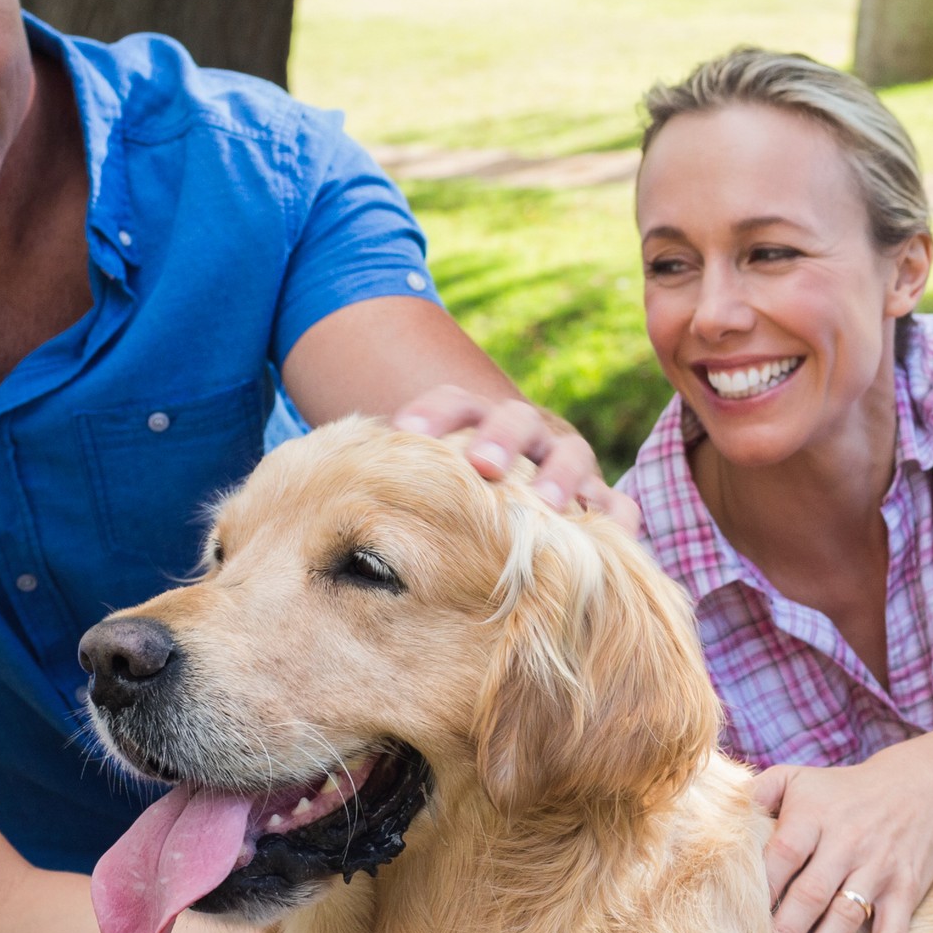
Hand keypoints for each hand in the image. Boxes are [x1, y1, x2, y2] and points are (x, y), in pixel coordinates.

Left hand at [393, 386, 636, 530]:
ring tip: (546, 501)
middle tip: (480, 464)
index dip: (432, 414)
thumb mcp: (422, 476)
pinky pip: (616, 504)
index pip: (451, 400)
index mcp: (475, 415)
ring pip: (571, 456)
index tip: (406, 435)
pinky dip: (616, 516)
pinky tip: (613, 532)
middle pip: (514, 420)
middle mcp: (525, 431)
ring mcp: (567, 459)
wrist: (517, 486)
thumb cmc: (449, 492)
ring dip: (558, 476)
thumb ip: (387, 480)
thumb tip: (316, 505)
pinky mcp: (600, 496)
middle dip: (498, 439)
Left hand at [751, 760, 932, 932]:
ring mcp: (878, 869)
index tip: (736, 919)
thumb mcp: (798, 778)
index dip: (761, 887)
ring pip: (847, 917)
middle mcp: (847, 842)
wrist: (918, 789)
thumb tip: (717, 818)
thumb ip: (757, 794)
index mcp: (815, 815)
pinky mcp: (905, 891)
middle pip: (812, 891)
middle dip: (785, 929)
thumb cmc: (841, 792)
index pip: (783, 853)